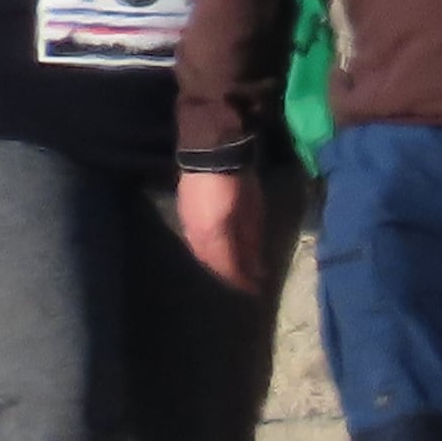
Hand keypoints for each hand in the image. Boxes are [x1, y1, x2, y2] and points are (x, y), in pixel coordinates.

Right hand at [178, 169, 271, 293]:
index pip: (228, 270)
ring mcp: (187, 226)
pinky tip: (217, 248)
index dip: (242, 281)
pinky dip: (207, 250)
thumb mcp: (253, 213)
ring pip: (202, 254)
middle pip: (213, 264)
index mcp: (215, 238)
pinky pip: (195, 242)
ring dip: (217, 263)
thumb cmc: (239, 181)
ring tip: (232, 266)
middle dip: (229, 274)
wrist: (210, 152)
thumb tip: (257, 269)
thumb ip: (251, 241)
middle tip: (244, 279)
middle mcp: (196, 238)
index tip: (255, 288)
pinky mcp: (183, 217)